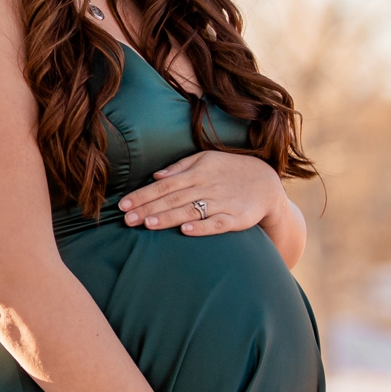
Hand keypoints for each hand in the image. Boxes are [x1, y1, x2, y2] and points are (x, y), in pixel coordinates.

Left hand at [120, 149, 285, 236]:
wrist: (266, 182)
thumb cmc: (230, 170)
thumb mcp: (206, 160)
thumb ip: (180, 168)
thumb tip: (156, 176)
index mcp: (197, 172)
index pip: (164, 185)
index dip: (143, 195)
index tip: (123, 205)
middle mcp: (207, 186)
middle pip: (172, 199)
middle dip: (148, 209)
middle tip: (127, 219)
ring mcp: (222, 203)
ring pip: (191, 211)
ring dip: (168, 218)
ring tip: (148, 224)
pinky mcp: (236, 218)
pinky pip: (216, 224)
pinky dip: (201, 228)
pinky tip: (185, 231)